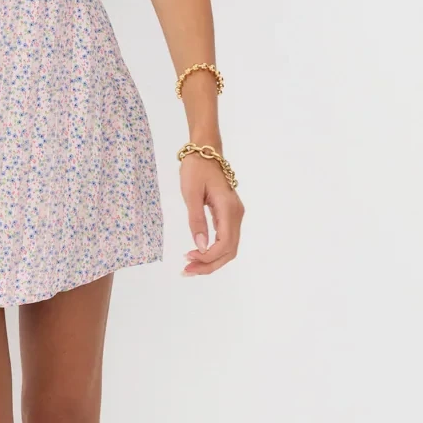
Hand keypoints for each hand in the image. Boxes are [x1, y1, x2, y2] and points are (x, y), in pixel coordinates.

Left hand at [180, 150, 243, 276]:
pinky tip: (199, 254)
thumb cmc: (196, 169)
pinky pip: (226, 239)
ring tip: (190, 267)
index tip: (187, 258)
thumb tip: (201, 246)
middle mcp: (237, 214)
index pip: (225, 243)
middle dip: (209, 265)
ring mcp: (235, 215)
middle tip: (186, 271)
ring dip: (212, 261)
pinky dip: (214, 251)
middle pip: (230, 250)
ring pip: (230, 247)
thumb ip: (196, 220)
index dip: (208, 257)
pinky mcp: (230, 215)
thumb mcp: (191, 194)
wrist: (206, 151)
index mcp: (229, 209)